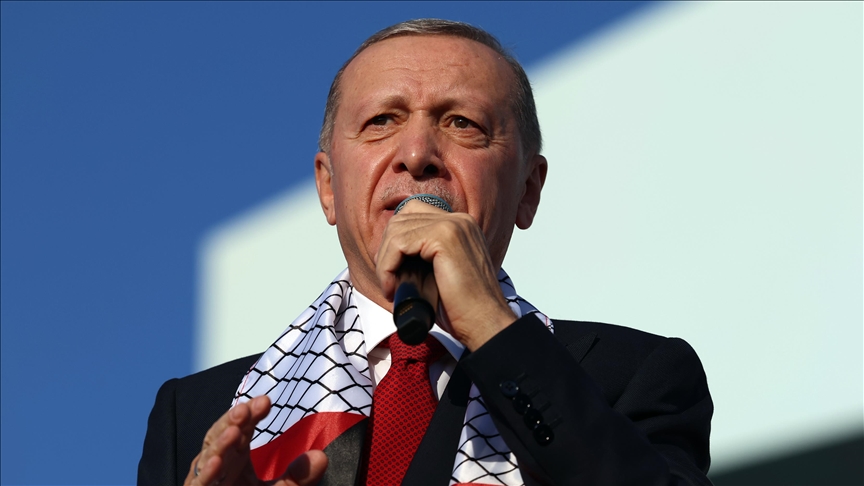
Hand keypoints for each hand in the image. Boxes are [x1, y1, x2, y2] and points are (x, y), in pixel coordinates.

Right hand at [184, 395, 327, 485]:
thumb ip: (298, 476)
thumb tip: (321, 457)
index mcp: (237, 454)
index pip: (243, 425)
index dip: (251, 412)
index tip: (266, 402)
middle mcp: (219, 462)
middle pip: (222, 434)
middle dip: (233, 420)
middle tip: (246, 410)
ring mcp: (206, 478)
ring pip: (208, 455)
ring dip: (220, 443)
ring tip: (234, 431)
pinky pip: (199, 483)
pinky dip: (207, 472)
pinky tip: (217, 462)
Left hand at [376, 200, 516, 350]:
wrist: (484, 323)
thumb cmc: (463, 307)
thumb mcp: (440, 272)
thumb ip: (423, 256)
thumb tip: (389, 254)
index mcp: (460, 226)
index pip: (413, 214)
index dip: (394, 242)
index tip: (391, 271)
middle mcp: (458, 220)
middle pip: (401, 219)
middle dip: (385, 250)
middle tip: (388, 281)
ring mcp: (452, 225)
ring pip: (396, 231)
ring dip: (384, 262)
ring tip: (391, 288)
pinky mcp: (444, 237)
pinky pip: (398, 244)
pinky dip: (387, 267)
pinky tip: (393, 288)